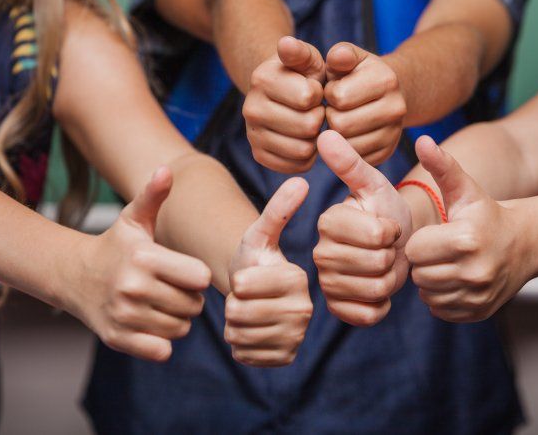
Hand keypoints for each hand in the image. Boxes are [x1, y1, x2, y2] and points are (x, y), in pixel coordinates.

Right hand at [73, 168, 211, 361]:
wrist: (74, 277)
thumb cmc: (117, 245)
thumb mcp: (134, 219)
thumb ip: (153, 195)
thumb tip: (166, 170)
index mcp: (144, 258)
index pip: (199, 278)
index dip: (197, 276)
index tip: (185, 271)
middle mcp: (133, 288)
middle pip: (193, 305)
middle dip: (190, 299)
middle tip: (174, 289)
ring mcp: (124, 316)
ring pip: (181, 329)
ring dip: (178, 319)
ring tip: (163, 304)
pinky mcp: (117, 339)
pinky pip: (161, 350)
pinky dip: (163, 342)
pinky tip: (153, 324)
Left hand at [226, 178, 312, 366]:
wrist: (254, 292)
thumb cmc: (255, 258)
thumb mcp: (260, 232)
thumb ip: (278, 209)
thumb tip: (301, 180)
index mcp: (299, 278)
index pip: (244, 286)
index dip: (235, 282)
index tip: (247, 276)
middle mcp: (305, 310)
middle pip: (240, 313)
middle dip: (232, 305)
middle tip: (244, 297)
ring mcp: (297, 337)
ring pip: (240, 336)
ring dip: (233, 325)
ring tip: (246, 311)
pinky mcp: (285, 358)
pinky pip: (244, 356)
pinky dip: (239, 345)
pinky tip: (249, 331)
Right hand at [243, 36, 325, 172]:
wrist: (282, 94)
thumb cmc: (302, 75)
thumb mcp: (306, 58)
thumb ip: (300, 51)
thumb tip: (286, 42)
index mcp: (261, 79)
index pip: (308, 97)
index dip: (319, 94)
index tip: (314, 89)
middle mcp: (250, 108)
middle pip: (308, 126)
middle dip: (319, 117)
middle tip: (315, 109)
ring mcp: (252, 134)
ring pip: (304, 150)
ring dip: (316, 138)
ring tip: (310, 123)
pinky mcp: (259, 155)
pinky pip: (298, 166)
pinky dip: (309, 156)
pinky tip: (305, 139)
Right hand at [313, 130, 411, 325]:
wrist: (396, 243)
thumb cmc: (386, 210)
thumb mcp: (374, 184)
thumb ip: (350, 163)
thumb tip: (325, 134)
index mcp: (328, 221)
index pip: (377, 234)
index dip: (393, 230)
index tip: (388, 223)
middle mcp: (320, 253)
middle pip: (376, 264)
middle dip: (393, 255)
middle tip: (388, 247)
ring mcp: (327, 283)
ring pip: (375, 289)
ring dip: (391, 279)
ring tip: (385, 265)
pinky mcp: (338, 308)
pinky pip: (368, 314)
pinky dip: (383, 304)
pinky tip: (381, 288)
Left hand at [325, 43, 406, 165]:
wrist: (387, 93)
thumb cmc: (358, 74)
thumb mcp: (350, 57)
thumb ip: (340, 54)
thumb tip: (337, 57)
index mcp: (386, 80)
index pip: (339, 97)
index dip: (328, 93)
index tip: (333, 89)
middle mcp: (396, 108)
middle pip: (341, 124)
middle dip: (330, 115)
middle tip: (333, 108)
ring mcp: (394, 133)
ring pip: (347, 145)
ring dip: (335, 134)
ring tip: (339, 119)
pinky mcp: (387, 152)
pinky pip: (354, 159)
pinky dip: (344, 150)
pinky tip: (346, 134)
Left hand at [405, 137, 532, 321]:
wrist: (524, 244)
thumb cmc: (486, 214)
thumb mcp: (465, 189)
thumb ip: (442, 165)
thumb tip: (421, 140)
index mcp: (466, 239)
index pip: (414, 250)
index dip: (420, 241)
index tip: (436, 234)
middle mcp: (475, 271)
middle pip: (419, 275)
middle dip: (424, 262)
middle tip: (440, 250)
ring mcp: (479, 295)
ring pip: (428, 294)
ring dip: (432, 281)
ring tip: (448, 264)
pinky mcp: (479, 312)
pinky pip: (440, 310)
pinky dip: (443, 298)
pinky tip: (456, 280)